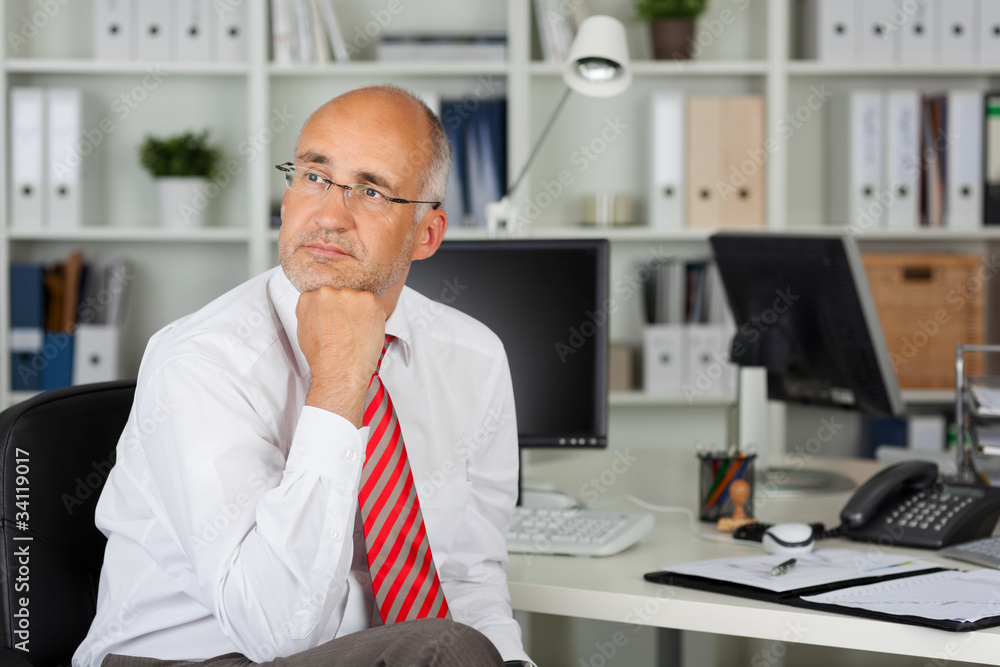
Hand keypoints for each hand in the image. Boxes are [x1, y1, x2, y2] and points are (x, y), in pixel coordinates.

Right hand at [295, 286, 384, 425]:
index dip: (332, 310)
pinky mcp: (368, 299)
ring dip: (361, 312)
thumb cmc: (323, 358)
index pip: (323, 295)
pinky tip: (366, 331)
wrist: (340, 369)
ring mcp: (348, 294)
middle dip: (346, 310)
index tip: (335, 321)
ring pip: (358, 299)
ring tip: (356, 333)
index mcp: (308, 298)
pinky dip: (374, 316)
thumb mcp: (304, 332)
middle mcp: (326, 292)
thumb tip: (318, 312)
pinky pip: (374, 303)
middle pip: (341, 295)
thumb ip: (311, 315)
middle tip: (347, 330)